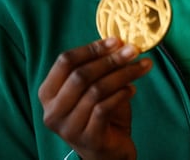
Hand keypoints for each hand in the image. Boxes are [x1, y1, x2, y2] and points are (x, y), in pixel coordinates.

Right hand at [38, 38, 152, 159]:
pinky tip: (132, 89)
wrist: (107, 153)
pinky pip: (104, 108)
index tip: (116, 40)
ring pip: (95, 90)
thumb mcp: (92, 89)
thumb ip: (98, 68)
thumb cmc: (99, 116)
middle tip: (132, 50)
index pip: (64, 61)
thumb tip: (120, 43)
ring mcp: (68, 127)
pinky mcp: (88, 138)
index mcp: (48, 93)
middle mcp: (53, 111)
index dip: (91, 48)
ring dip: (122, 74)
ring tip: (141, 67)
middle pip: (80, 75)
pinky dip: (121, 95)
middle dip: (110, 59)